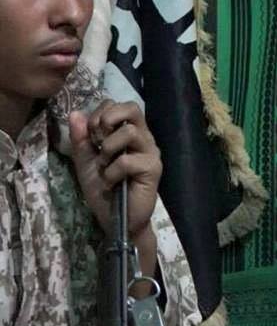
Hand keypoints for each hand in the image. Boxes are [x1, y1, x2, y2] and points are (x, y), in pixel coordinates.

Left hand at [69, 100, 161, 237]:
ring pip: (130, 132)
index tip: (92, 135)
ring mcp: (151, 153)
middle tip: (99, 142)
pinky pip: (127, 160)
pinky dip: (111, 173)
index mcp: (130, 133)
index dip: (101, 114)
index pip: (120, 105)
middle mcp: (144, 138)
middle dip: (107, 121)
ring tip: (105, 166)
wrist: (115, 219)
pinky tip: (112, 184)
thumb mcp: (85, 162)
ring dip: (108, 149)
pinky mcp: (153, 170)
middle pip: (132, 108)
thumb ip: (81, 139)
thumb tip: (75, 113)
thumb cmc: (103, 190)